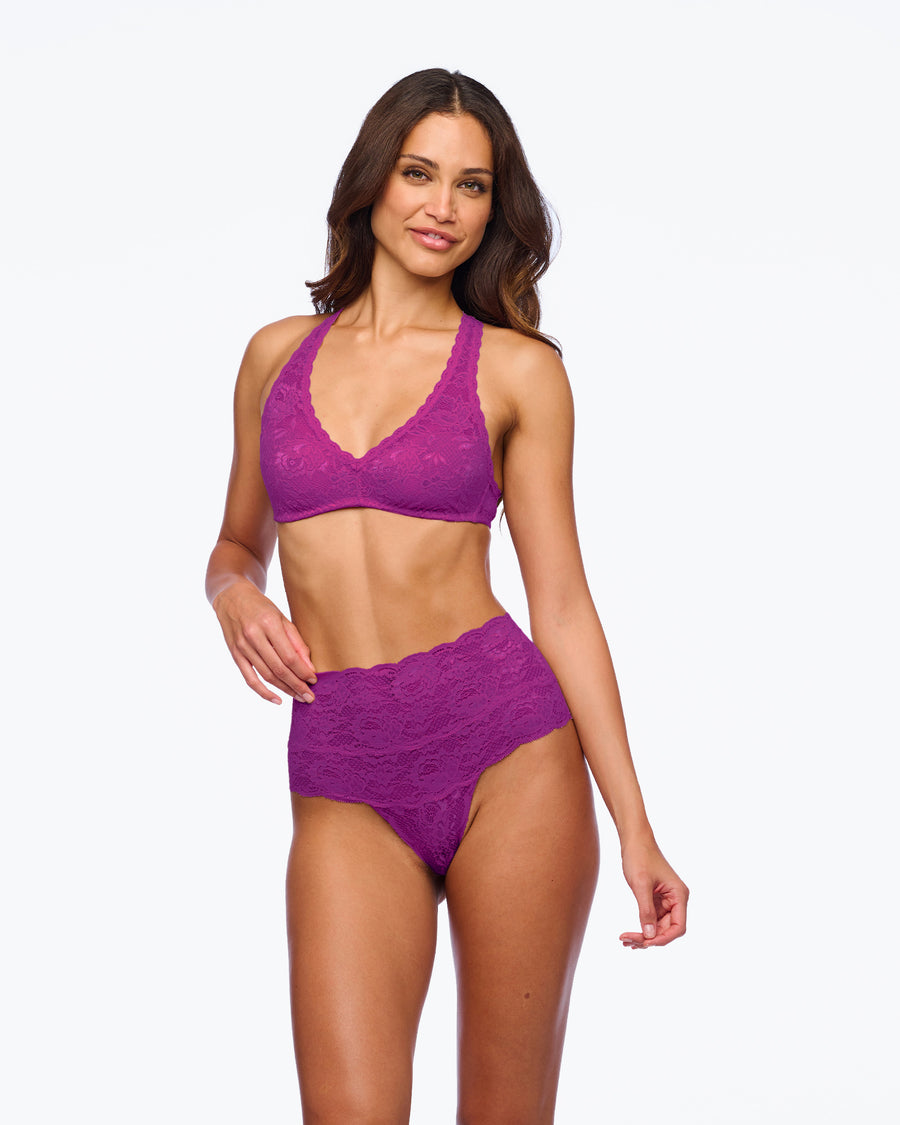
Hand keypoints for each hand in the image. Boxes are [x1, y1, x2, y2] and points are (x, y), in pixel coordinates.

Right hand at [212, 579, 316, 704]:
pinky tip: (277, 700)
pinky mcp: (235, 654)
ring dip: (284, 689)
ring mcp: (242, 647)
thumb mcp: (282, 618)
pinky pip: (249, 678)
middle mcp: (254, 636)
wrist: (232, 597)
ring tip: (299, 697)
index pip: (289, 656)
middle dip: (296, 685)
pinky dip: (263, 692)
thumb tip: (309, 667)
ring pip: (266, 675)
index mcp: (269, 624)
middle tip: (309, 697)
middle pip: (279, 668)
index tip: (314, 680)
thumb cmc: (262, 607)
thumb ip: (296, 642)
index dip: (303, 671)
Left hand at [619, 838, 688, 948]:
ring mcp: (666, 901)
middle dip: (649, 938)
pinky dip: (641, 928)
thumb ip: (646, 910)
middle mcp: (676, 900)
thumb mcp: (641, 884)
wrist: (633, 840)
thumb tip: (649, 936)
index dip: (663, 938)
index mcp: (679, 895)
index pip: (679, 927)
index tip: (645, 942)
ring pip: (658, 927)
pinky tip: (630, 936)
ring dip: (644, 936)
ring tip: (625, 941)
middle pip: (667, 930)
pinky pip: (652, 920)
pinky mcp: (656, 900)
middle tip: (627, 941)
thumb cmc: (639, 857)